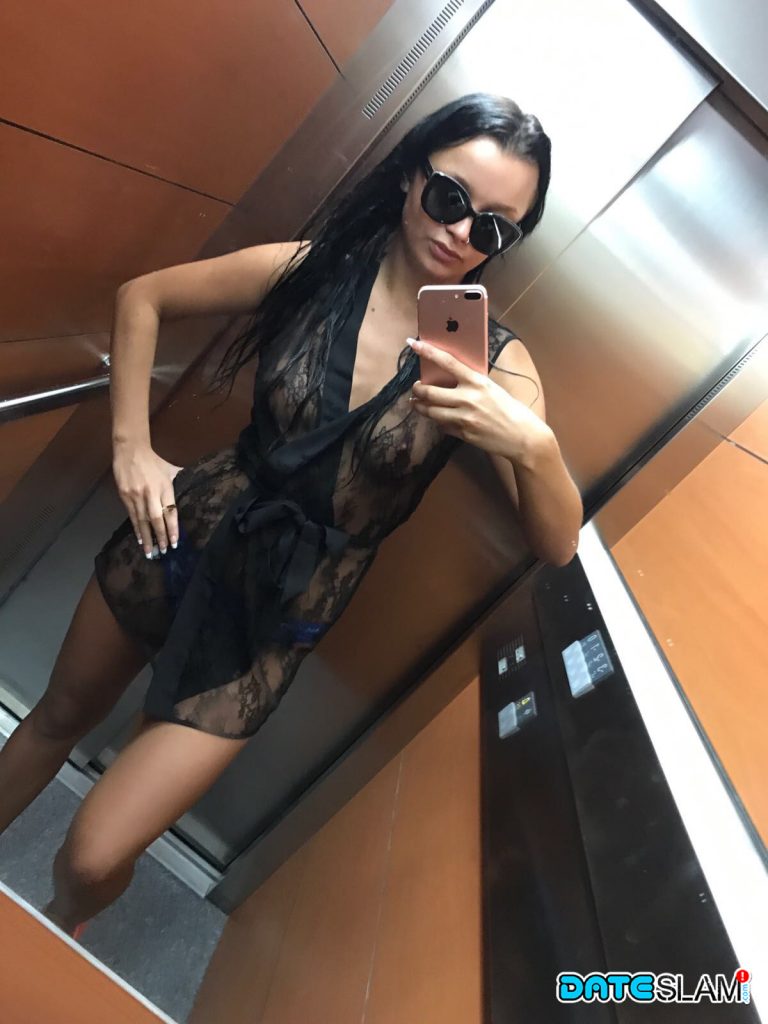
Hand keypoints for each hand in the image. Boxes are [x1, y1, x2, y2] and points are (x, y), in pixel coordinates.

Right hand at [112, 441, 183, 556]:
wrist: (130, 449)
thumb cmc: (153, 460)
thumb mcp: (170, 469)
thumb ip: (180, 480)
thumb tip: (193, 487)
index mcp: (165, 487)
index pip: (170, 512)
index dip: (173, 528)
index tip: (175, 542)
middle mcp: (151, 493)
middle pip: (157, 520)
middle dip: (161, 537)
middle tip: (164, 551)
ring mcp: (137, 495)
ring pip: (143, 521)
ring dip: (148, 538)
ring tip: (150, 552)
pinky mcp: (125, 496)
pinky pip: (132, 516)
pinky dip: (137, 528)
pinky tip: (140, 539)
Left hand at [407, 338, 546, 459]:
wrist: (522, 437)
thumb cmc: (510, 409)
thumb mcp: (492, 389)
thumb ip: (472, 383)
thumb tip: (450, 377)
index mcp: (477, 382)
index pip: (447, 362)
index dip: (428, 351)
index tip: (413, 343)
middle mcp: (468, 398)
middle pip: (430, 392)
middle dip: (417, 389)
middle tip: (416, 388)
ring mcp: (464, 418)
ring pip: (431, 411)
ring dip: (420, 406)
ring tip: (417, 403)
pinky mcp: (463, 434)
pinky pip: (442, 426)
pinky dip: (438, 422)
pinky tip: (438, 419)